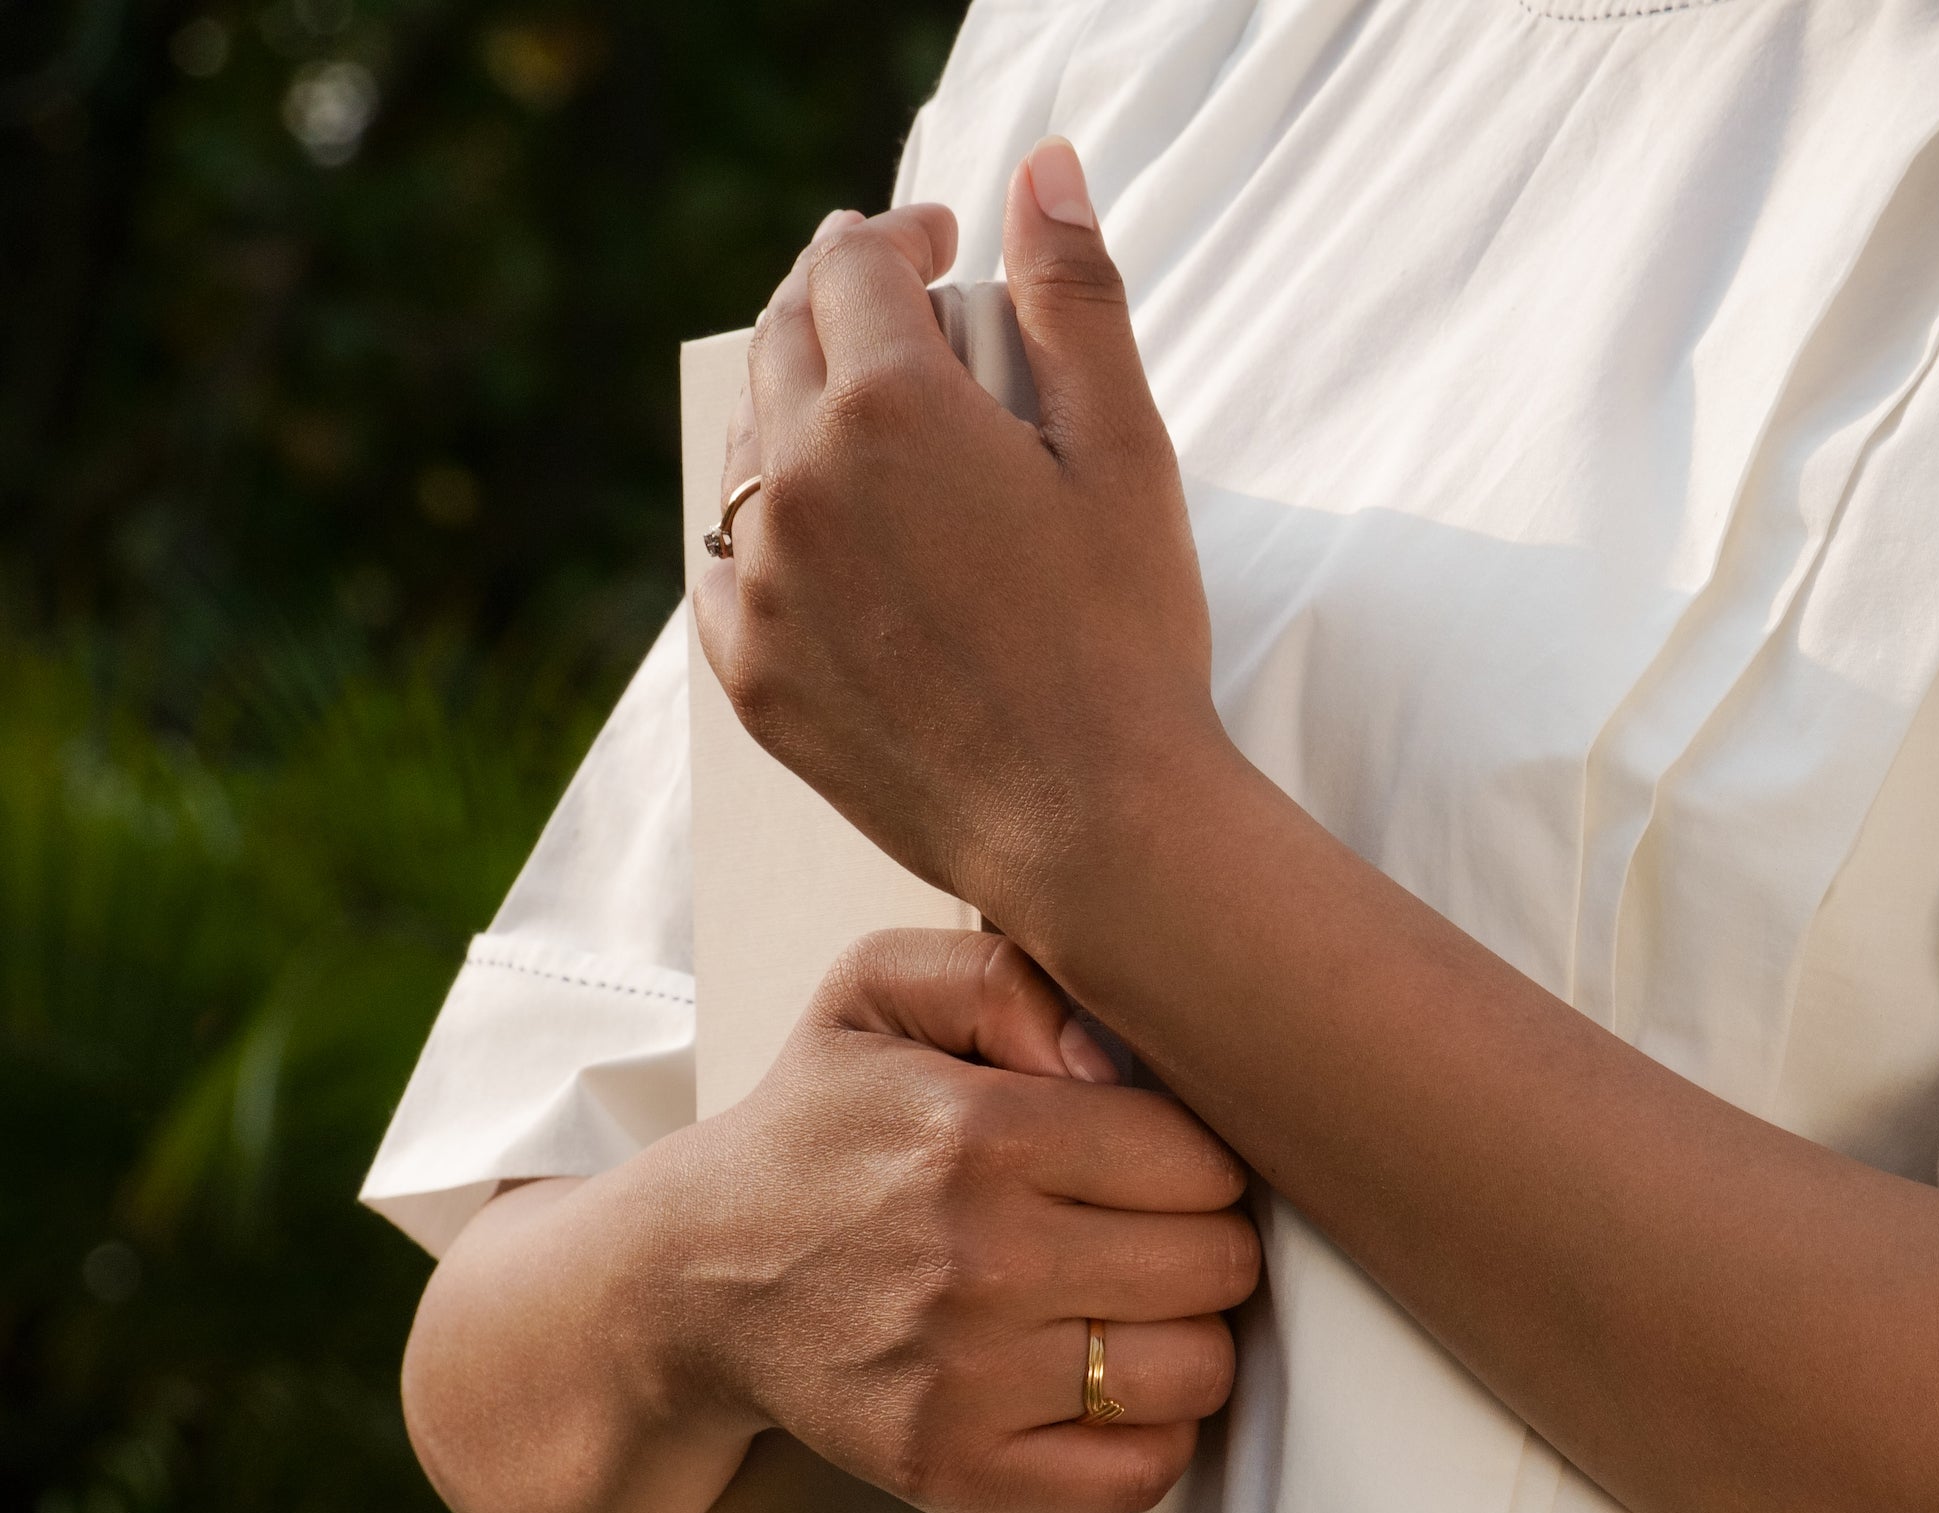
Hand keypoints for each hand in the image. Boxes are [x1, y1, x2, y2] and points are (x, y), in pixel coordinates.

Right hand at [671, 924, 1260, 1512]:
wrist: (694, 1281)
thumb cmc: (814, 1135)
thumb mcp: (877, 992)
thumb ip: (1005, 974)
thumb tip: (1109, 1056)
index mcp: (981, 1133)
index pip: (1202, 1160)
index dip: (1200, 1163)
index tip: (1155, 1171)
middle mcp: (982, 1260)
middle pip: (1217, 1265)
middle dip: (1204, 1246)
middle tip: (1148, 1241)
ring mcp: (972, 1379)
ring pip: (1196, 1371)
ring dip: (1187, 1343)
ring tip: (1131, 1314)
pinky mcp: (961, 1470)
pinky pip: (1140, 1472)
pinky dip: (1150, 1438)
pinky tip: (1108, 1394)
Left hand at [695, 157, 1224, 960]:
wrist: (1096, 830)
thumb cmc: (1130, 643)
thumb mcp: (1126, 449)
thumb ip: (1073, 297)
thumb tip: (1042, 169)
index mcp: (891, 403)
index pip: (855, 262)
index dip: (898, 235)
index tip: (937, 247)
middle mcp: (803, 480)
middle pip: (783, 338)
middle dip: (834, 303)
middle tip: (889, 312)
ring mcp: (766, 583)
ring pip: (745, 448)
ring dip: (794, 410)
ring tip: (859, 426)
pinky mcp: (754, 675)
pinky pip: (722, 569)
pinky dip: (760, 533)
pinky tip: (813, 539)